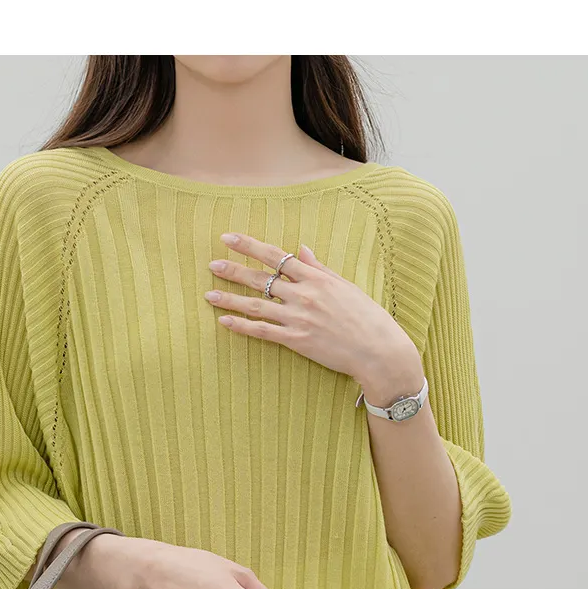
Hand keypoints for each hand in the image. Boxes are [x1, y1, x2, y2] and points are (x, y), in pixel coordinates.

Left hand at [205, 232, 423, 406]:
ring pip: (256, 305)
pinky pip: (263, 332)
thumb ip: (319, 268)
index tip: (229, 238)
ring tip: (208, 295)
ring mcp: (299, 318)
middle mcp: (304, 295)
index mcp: (316, 278)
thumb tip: (301, 249)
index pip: (277, 256)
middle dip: (233, 270)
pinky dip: (242, 326)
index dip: (250, 246)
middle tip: (211, 264)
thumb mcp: (345, 286)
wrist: (379, 350)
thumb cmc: (366, 317)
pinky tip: (224, 322)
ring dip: (230, 299)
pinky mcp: (297, 341)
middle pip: (261, 278)